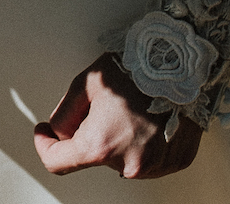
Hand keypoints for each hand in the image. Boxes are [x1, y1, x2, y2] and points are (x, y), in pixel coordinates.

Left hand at [32, 53, 202, 178]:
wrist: (185, 62)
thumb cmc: (138, 67)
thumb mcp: (87, 82)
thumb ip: (64, 112)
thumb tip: (58, 131)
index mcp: (101, 146)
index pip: (58, 163)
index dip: (45, 145)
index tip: (44, 134)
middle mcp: (130, 165)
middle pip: (94, 156)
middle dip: (90, 133)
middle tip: (103, 103)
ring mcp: (157, 166)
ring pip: (122, 157)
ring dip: (118, 139)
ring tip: (131, 107)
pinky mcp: (176, 162)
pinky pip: (149, 156)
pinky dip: (143, 141)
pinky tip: (148, 116)